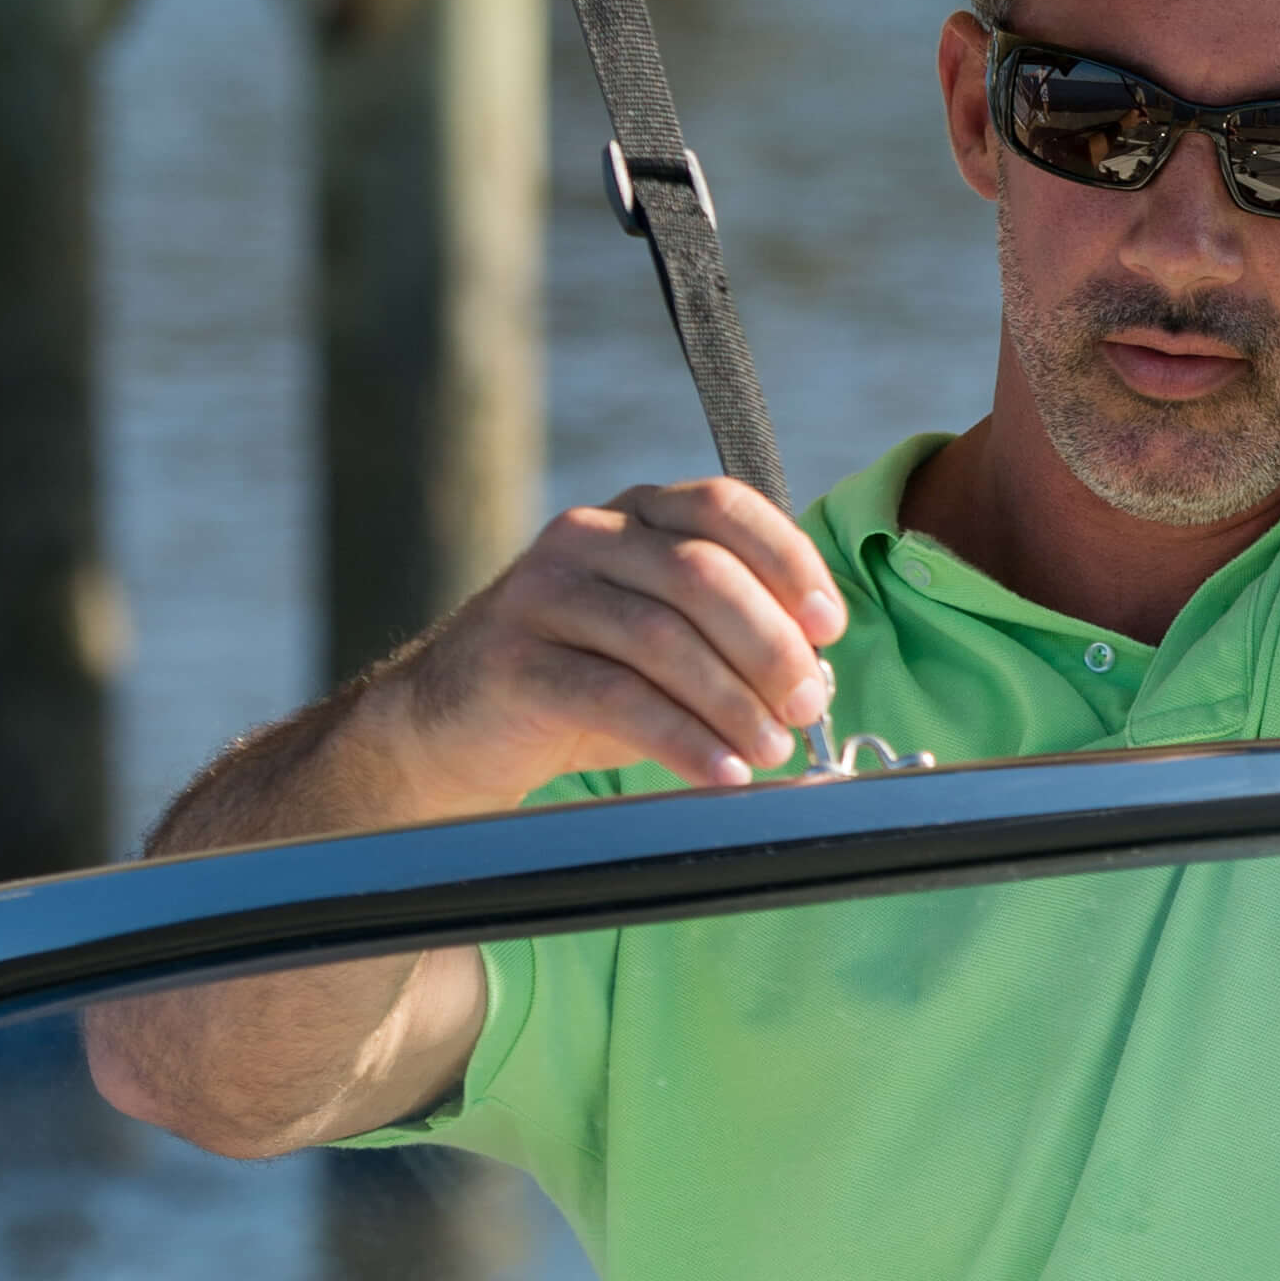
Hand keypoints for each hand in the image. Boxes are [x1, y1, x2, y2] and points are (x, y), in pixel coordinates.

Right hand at [349, 479, 845, 813]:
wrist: (449, 726)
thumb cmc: (580, 680)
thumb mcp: (659, 641)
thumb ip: (729, 637)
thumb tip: (818, 674)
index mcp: (634, 514)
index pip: (725, 506)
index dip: (789, 562)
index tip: (830, 627)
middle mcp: (586, 536)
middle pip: (702, 574)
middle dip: (770, 646)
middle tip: (808, 707)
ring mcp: (542, 593)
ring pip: (662, 637)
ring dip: (733, 702)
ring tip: (773, 751)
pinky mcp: (513, 661)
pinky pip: (615, 698)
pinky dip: (681, 740)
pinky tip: (721, 773)